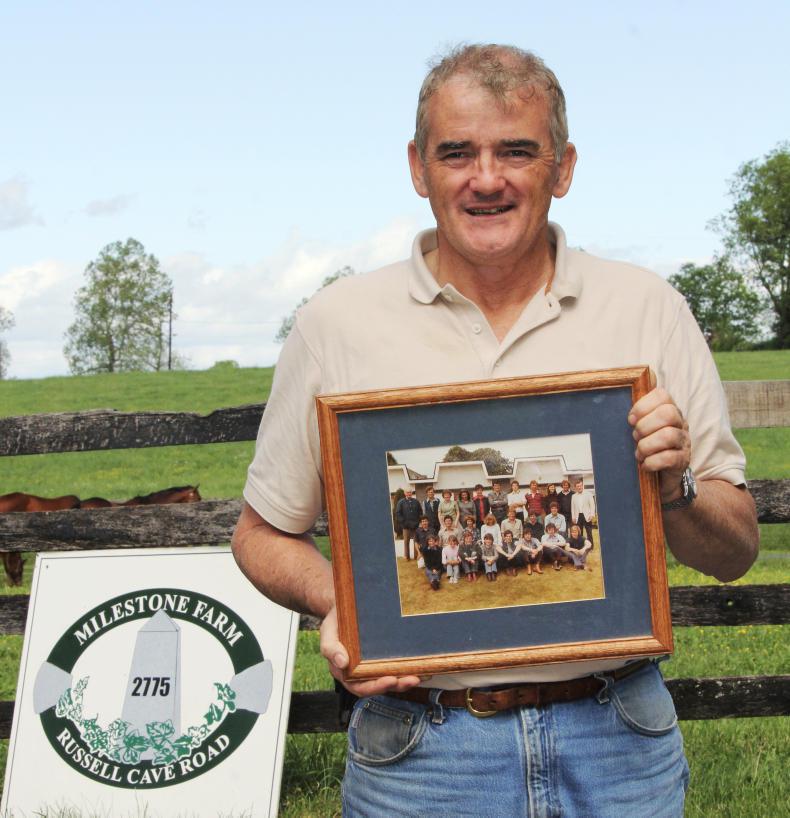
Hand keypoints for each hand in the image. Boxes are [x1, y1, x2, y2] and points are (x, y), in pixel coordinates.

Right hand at [319, 606, 423, 695]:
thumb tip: (342, 662)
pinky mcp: (383, 657)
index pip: (361, 686)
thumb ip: (330, 648)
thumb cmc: (335, 621)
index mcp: (345, 672)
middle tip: (412, 679)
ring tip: (420, 675)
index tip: (390, 680)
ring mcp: (373, 665)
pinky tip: (422, 667)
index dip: (376, 686)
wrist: (344, 606)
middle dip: (397, 684)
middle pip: (380, 685)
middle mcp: (360, 673)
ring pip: (391, 678)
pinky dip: (409, 668)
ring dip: (406, 679)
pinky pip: (396, 666)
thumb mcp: (328, 632)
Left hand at [628, 386, 690, 502]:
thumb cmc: (647, 447)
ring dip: (646, 445)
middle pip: (668, 413)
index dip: (643, 406)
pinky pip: (669, 458)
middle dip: (644, 426)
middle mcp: (680, 423)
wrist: (662, 478)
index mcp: (669, 410)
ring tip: (639, 453)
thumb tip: (615, 395)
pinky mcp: (683, 461)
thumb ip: (635, 414)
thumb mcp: (641, 428)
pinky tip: (644, 465)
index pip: (662, 395)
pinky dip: (651, 462)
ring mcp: (684, 442)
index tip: (630, 419)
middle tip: (635, 437)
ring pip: (668, 435)